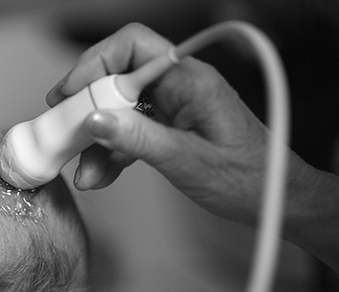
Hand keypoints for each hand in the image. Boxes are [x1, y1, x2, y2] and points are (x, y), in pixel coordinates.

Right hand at [47, 23, 304, 225]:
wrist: (274, 200)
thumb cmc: (247, 179)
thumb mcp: (187, 161)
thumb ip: (138, 139)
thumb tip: (94, 120)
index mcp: (189, 80)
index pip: (133, 45)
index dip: (95, 62)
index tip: (70, 94)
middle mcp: (178, 86)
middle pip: (117, 77)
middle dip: (87, 106)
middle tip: (64, 131)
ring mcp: (172, 107)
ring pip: (118, 108)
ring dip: (95, 138)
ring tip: (82, 169)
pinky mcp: (168, 128)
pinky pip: (128, 130)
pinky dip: (110, 151)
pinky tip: (98, 174)